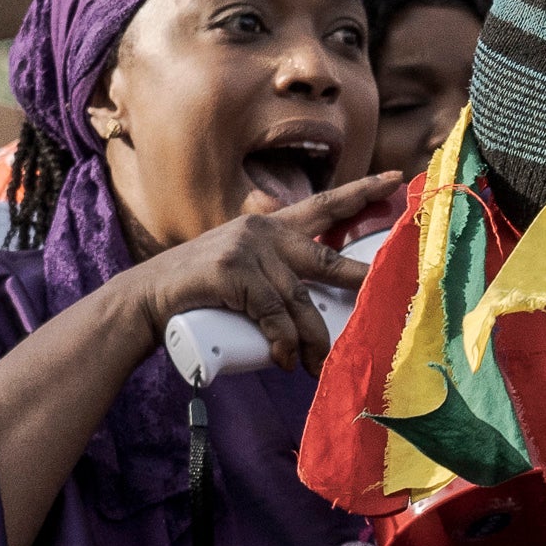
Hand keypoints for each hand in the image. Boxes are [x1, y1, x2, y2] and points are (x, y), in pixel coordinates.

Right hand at [125, 173, 402, 378]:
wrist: (149, 298)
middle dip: (362, 279)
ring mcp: (247, 250)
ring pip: (300, 301)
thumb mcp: (246, 271)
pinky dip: (282, 342)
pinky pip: (272, 314)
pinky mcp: (231, 272)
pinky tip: (286, 361)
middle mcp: (263, 231)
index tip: (396, 179)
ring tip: (318, 366)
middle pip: (327, 259)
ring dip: (313, 341)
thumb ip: (278, 276)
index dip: (361, 192)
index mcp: (272, 227)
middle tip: (391, 296)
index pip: (324, 206)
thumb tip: (321, 314)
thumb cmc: (205, 291)